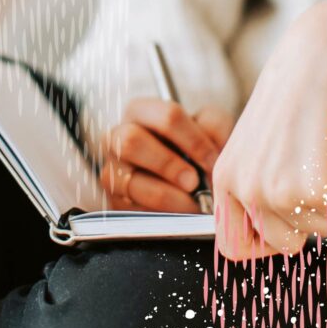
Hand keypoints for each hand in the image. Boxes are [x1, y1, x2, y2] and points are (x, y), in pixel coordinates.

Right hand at [100, 98, 233, 211]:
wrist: (187, 179)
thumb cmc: (195, 147)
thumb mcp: (210, 128)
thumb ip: (214, 128)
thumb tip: (209, 154)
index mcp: (141, 112)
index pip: (167, 117)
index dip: (194, 140)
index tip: (212, 161)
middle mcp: (117, 138)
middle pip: (132, 141)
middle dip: (168, 165)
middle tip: (194, 182)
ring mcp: (111, 171)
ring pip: (131, 181)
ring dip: (166, 195)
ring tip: (191, 204)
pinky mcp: (114, 201)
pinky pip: (132, 210)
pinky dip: (159, 215)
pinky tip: (177, 214)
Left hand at [213, 0, 326, 259]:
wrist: (319, 64)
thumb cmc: (293, 104)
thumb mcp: (254, 149)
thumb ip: (254, 189)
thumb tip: (273, 235)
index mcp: (224, 179)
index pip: (232, 245)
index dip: (261, 246)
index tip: (282, 231)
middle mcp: (244, 190)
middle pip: (282, 244)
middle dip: (306, 222)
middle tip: (312, 184)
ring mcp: (276, 193)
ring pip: (316, 230)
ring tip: (322, 159)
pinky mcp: (312, 191)